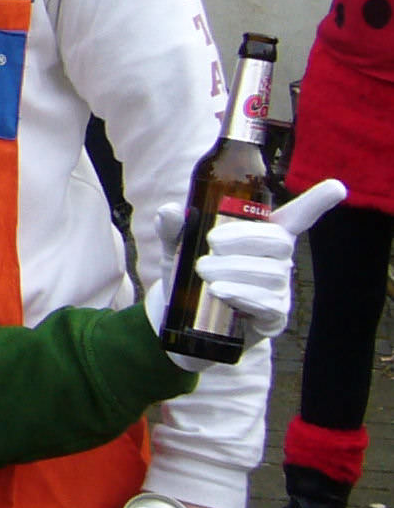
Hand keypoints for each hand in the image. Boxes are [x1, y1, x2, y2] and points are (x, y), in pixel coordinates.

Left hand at [143, 179, 346, 368]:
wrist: (186, 319)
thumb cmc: (191, 274)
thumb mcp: (178, 248)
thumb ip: (175, 228)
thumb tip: (170, 210)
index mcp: (260, 236)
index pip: (296, 217)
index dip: (316, 202)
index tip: (336, 187)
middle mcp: (277, 260)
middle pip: (280, 241)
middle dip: (245, 238)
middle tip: (211, 244)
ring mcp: (278, 289)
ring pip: (270, 273)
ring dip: (234, 269)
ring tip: (204, 271)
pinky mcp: (273, 317)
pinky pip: (268, 303)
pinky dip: (242, 294)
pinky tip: (221, 292)